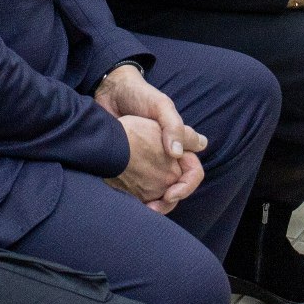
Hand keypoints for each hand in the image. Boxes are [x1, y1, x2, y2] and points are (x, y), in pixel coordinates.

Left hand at [95, 64, 208, 206]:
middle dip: (167, 202)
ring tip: (140, 210)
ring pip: (156, 192)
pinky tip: (125, 200)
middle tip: (153, 209)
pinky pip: (137, 187)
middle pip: (175, 189)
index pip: (193, 172)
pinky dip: (134, 197)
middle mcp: (166, 157)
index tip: (170, 193)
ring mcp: (147, 162)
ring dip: (152, 204)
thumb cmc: (139, 96)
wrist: (110, 93)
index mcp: (179, 144)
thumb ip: (173, 126)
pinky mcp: (129, 165)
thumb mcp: (160, 106)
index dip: (186, 186)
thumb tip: (177, 154)